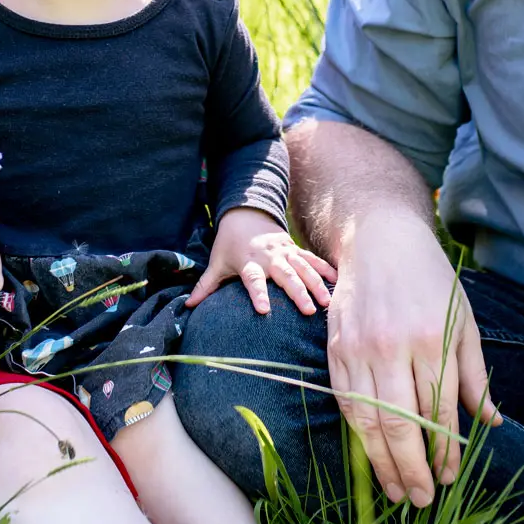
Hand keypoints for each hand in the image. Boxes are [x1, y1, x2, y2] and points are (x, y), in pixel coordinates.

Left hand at [185, 206, 337, 314]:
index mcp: (248, 262)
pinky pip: (311, 259)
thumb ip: (205, 286)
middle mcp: (269, 257)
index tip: (264, 310)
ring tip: (326, 302)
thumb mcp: (216, 263)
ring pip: (303, 268)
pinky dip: (324, 269)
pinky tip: (336, 281)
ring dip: (315, 284)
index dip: (258, 295)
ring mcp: (284, 252)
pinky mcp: (294, 248)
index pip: (253, 281)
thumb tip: (187, 306)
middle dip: (297, 292)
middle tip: (308, 310)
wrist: (245, 213)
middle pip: (285, 276)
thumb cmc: (229, 243)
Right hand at [325, 210, 496, 506]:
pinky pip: (346, 402)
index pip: (439, 409)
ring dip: (381, 462)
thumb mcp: (464, 320)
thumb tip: (490, 423)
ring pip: (369, 419)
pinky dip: (358, 434)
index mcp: (433, 337)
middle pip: (401, 422)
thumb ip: (474, 374)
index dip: (444, 450)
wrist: (379, 239)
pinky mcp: (336, 349)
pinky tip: (369, 455)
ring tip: (396, 491)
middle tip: (422, 500)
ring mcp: (360, 348)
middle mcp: (394, 345)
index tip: (448, 477)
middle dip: (412, 468)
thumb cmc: (430, 280)